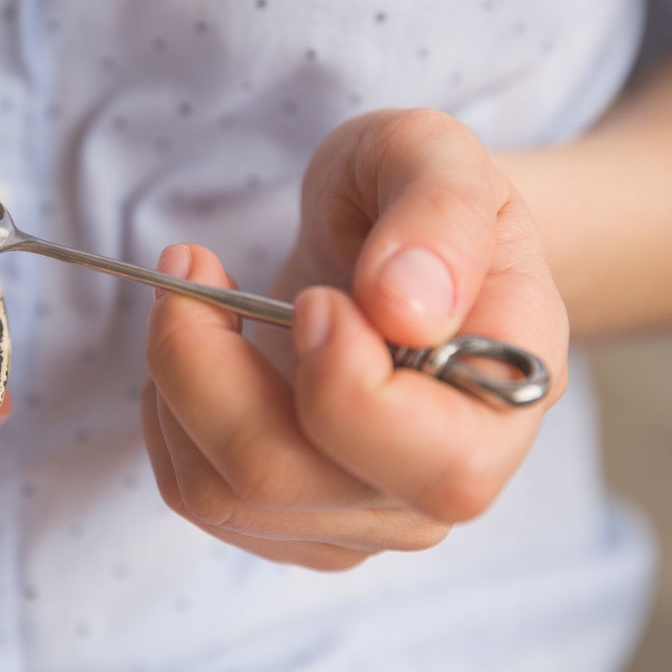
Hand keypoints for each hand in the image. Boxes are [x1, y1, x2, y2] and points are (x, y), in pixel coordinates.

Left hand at [141, 108, 567, 569]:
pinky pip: (195, 493)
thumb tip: (407, 308)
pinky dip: (166, 412)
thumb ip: (440, 214)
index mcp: (505, 399)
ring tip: (191, 291)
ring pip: (223, 493)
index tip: (310, 296)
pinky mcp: (292, 518)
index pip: (438, 464)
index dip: (346, 386)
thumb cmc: (415, 196)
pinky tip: (199, 350)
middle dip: (205, 366)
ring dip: (175, 379)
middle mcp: (439, 482)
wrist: (392, 239)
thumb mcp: (435, 154)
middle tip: (192, 265)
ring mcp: (362, 513)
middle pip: (289, 479)